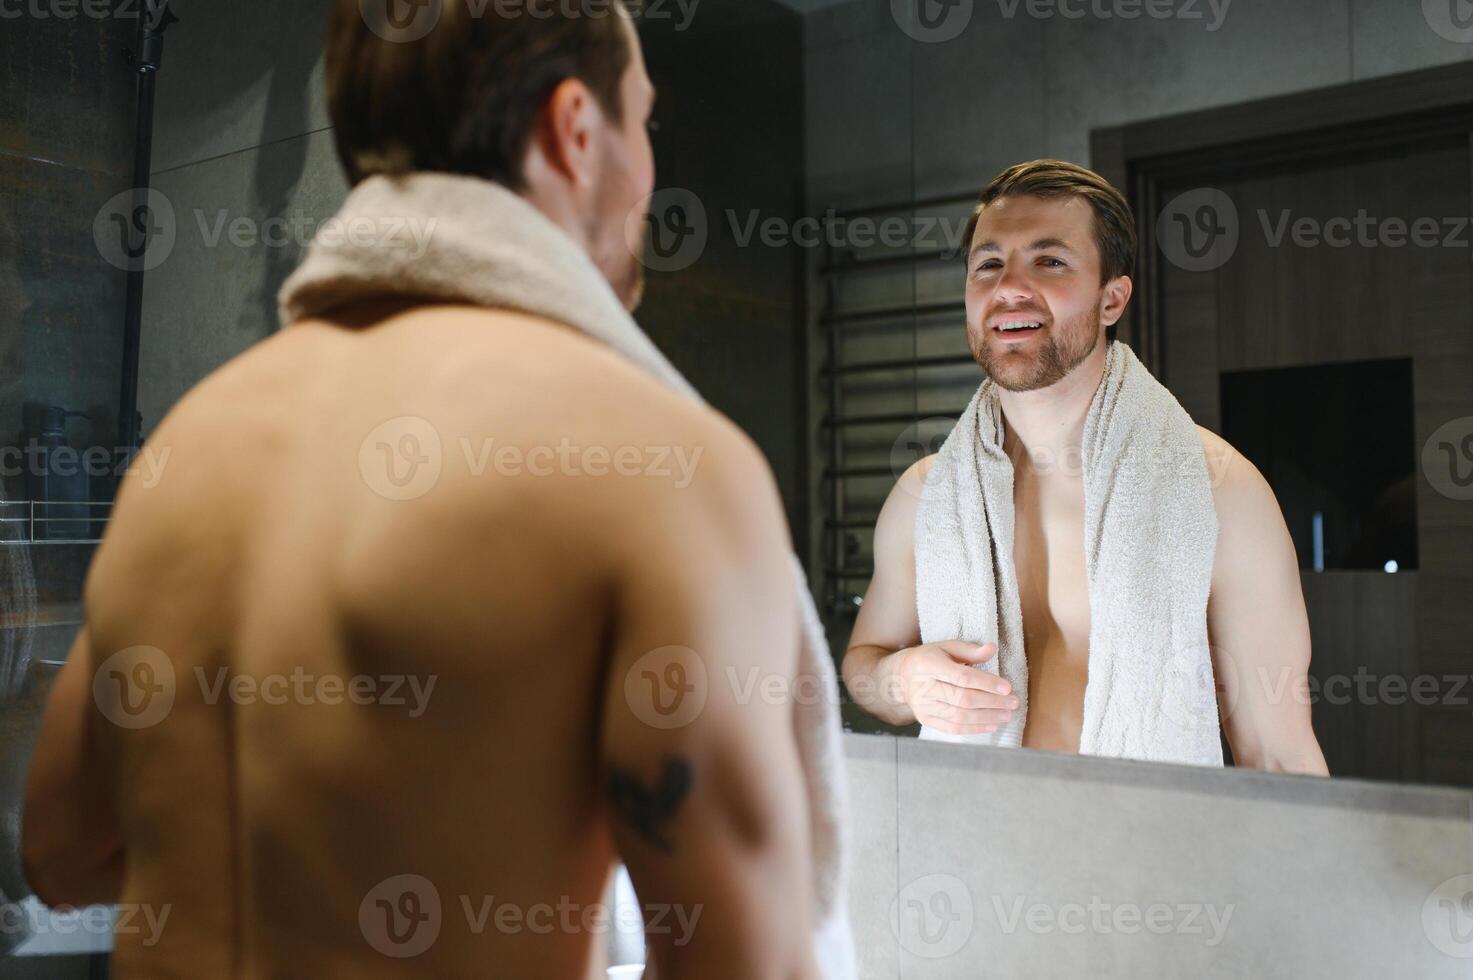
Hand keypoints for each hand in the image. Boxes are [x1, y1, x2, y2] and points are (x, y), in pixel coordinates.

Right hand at [894, 641, 1017, 735]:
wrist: (902, 677)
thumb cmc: (930, 658)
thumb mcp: (946, 647)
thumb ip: (970, 650)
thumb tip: (992, 648)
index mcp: (927, 664)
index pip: (961, 677)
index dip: (986, 683)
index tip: (1007, 687)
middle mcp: (923, 687)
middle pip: (962, 699)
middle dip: (992, 702)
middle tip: (1013, 702)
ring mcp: (923, 706)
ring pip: (959, 716)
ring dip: (987, 717)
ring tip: (1007, 714)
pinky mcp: (926, 719)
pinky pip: (953, 728)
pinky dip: (975, 728)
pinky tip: (992, 725)